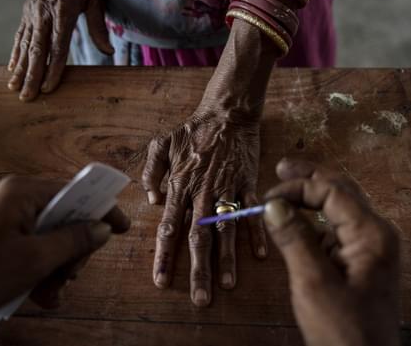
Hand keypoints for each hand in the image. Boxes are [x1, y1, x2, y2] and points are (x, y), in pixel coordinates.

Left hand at [0, 176, 128, 341]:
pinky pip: (32, 250)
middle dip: (72, 251)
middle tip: (69, 276)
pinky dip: (40, 272)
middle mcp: (13, 200)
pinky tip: (40, 296)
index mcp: (21, 193)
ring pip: (50, 238)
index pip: (73, 191)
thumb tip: (103, 228)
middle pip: (64, 218)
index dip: (100, 209)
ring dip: (57, 267)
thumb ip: (74, 241)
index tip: (123, 226)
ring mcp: (3, 221)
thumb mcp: (34, 260)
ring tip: (50, 293)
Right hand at [8, 0, 113, 101]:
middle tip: (27, 97)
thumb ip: (97, 26)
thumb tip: (109, 51)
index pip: (57, 47)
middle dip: (31, 76)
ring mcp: (32, 15)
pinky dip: (14, 54)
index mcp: (62, 13)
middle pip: (37, 51)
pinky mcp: (26, 14)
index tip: (49, 88)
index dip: (53, 69)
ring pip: (24, 46)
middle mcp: (43, 16)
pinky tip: (12, 69)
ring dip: (19, 69)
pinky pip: (19, 36)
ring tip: (14, 88)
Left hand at [142, 108, 266, 306]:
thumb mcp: (162, 143)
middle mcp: (202, 192)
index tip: (161, 281)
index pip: (169, 227)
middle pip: (199, 238)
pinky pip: (251, 212)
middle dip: (198, 270)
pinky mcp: (247, 183)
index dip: (165, 256)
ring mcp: (227, 189)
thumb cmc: (194, 129)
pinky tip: (259, 255)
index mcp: (180, 185)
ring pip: (225, 230)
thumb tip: (152, 199)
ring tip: (227, 285)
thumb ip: (152, 171)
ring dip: (227, 259)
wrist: (227, 112)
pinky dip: (255, 233)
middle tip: (200, 298)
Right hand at [263, 158, 399, 345]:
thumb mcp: (313, 282)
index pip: (333, 192)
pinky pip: (335, 231)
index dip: (299, 187)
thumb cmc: (343, 330)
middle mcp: (375, 234)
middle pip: (341, 192)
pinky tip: (294, 223)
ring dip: (311, 199)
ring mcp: (368, 249)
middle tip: (282, 168)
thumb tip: (273, 204)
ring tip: (283, 190)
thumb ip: (294, 239)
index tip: (268, 196)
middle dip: (310, 179)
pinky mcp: (358, 263)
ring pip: (338, 210)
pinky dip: (313, 222)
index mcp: (372, 234)